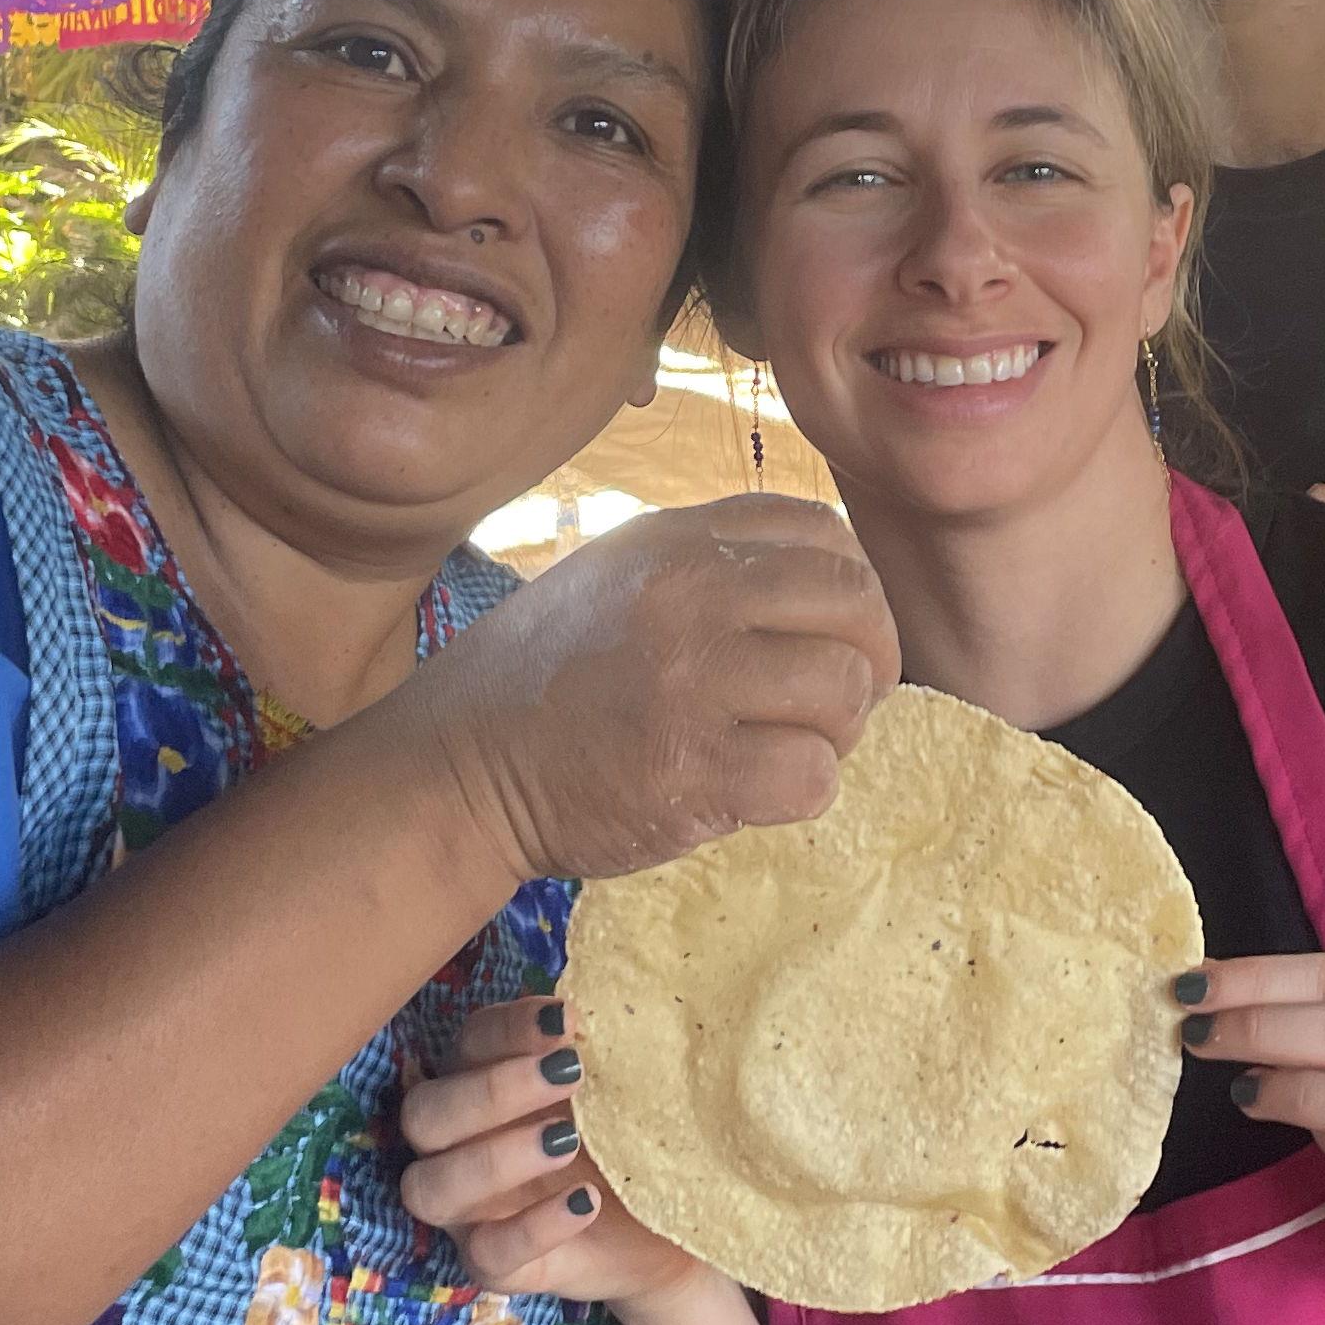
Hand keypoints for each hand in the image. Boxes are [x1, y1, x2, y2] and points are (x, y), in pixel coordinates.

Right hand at [397, 994, 703, 1309]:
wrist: (666, 1235)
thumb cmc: (632, 1145)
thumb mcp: (626, 1094)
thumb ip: (608, 1054)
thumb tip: (620, 1002)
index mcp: (485, 1085)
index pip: (468, 1043)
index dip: (507, 1028)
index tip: (568, 1018)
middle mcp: (460, 1145)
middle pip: (424, 1114)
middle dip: (491, 1091)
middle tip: (569, 1075)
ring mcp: (469, 1211)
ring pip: (430, 1187)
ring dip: (493, 1160)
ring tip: (568, 1141)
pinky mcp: (495, 1266)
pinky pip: (485, 1254)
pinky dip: (532, 1227)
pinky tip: (586, 1203)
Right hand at [414, 495, 900, 883]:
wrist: (457, 764)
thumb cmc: (547, 679)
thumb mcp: (620, 575)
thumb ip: (714, 562)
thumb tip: (831, 585)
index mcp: (678, 539)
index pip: (822, 531)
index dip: (851, 590)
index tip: (833, 636)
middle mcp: (690, 592)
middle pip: (854, 603)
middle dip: (867, 661)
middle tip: (833, 705)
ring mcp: (690, 678)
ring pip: (844, 690)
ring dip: (835, 734)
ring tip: (784, 750)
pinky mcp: (691, 770)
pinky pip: (812, 775)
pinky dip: (802, 792)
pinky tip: (753, 792)